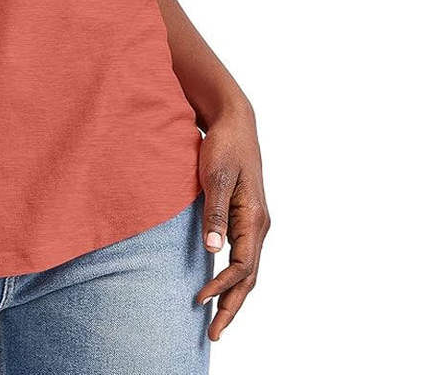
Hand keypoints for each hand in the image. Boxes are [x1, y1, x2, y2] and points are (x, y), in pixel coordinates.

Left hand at [195, 104, 269, 340]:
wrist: (233, 122)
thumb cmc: (223, 146)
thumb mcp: (214, 177)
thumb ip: (213, 213)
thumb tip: (211, 250)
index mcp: (255, 218)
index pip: (242, 266)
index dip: (222, 286)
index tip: (199, 300)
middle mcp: (258, 224)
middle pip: (249, 277)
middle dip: (232, 307)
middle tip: (213, 335)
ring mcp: (252, 222)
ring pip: (247, 270)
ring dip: (232, 296)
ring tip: (214, 320)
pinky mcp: (242, 216)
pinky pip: (240, 255)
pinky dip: (231, 277)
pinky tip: (216, 285)